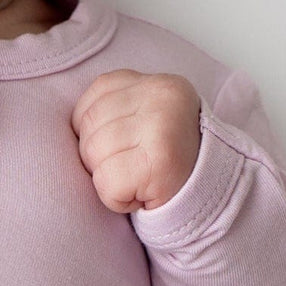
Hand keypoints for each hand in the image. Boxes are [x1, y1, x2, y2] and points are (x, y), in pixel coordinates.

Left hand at [71, 71, 201, 212]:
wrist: (216, 201)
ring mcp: (161, 129)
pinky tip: (140, 195)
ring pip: (93, 154)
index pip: (93, 98)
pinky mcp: (158, 164)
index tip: (123, 146)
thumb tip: (68, 124)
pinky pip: (107, 183)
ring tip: (138, 179)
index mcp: (157, 83)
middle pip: (88, 126)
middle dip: (98, 156)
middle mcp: (161, 98)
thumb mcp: (148, 118)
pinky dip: (116, 199)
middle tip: (132, 168)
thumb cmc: (171, 161)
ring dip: (108, 178)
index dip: (96, 131)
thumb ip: (115, 108)